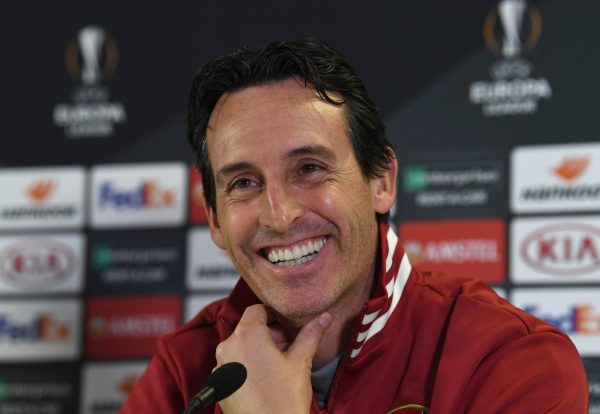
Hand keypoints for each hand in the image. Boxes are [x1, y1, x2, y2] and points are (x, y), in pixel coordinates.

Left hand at [215, 304, 331, 413]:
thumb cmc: (282, 402)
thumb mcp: (300, 362)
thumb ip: (310, 334)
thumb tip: (323, 317)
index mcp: (247, 336)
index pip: (258, 310)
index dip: (275, 315)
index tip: (288, 324)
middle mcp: (228, 348)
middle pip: (250, 329)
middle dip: (272, 335)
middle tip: (291, 347)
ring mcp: (221, 367)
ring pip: (243, 348)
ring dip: (262, 350)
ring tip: (282, 365)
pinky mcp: (220, 384)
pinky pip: (235, 365)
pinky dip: (250, 366)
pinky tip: (268, 379)